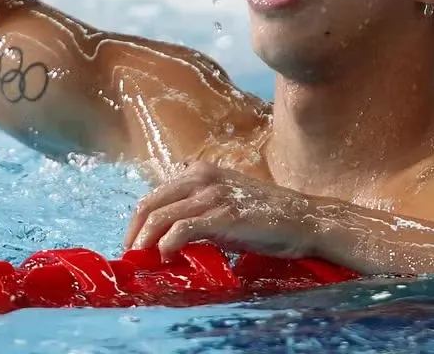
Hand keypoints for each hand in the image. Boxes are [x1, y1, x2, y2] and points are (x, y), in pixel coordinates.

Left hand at [124, 162, 324, 259]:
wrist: (302, 218)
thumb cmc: (264, 214)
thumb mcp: (225, 201)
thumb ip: (198, 208)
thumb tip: (168, 234)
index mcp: (200, 171)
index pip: (154, 195)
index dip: (138, 222)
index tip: (133, 244)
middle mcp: (202, 178)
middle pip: (150, 205)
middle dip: (134, 233)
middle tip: (131, 256)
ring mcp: (213, 195)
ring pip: (161, 217)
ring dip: (146, 243)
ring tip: (144, 260)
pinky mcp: (223, 216)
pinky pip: (182, 229)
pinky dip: (167, 245)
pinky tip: (167, 256)